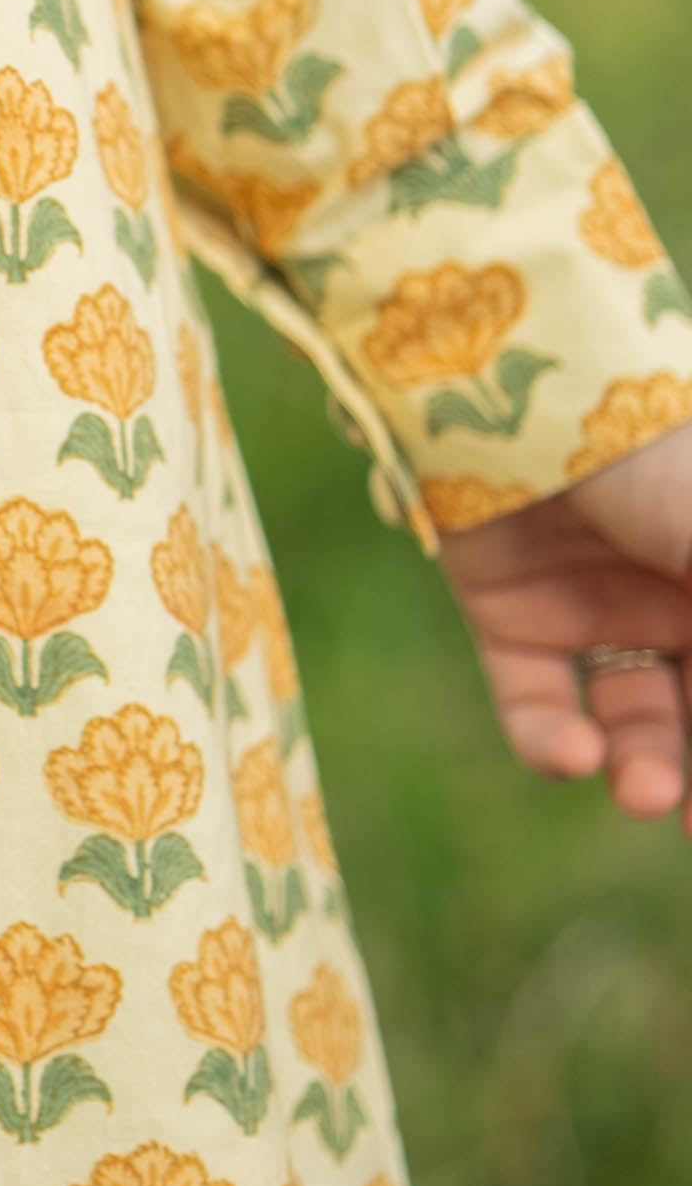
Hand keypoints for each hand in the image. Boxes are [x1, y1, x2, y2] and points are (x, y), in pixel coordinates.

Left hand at [436, 421, 691, 830]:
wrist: (514, 390)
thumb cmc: (653, 456)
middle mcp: (678, 594)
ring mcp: (596, 604)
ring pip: (636, 722)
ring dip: (647, 770)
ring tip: (646, 795)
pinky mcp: (512, 614)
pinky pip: (539, 703)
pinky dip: (554, 741)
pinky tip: (575, 754)